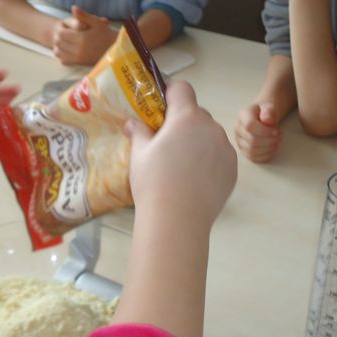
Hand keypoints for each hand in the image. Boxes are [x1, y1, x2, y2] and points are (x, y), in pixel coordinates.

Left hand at [51, 6, 116, 64]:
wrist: (113, 49)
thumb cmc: (105, 34)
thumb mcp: (95, 22)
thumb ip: (83, 15)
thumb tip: (73, 7)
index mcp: (82, 38)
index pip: (62, 34)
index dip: (60, 29)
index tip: (63, 26)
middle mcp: (79, 49)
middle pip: (59, 43)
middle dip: (58, 37)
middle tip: (62, 33)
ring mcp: (78, 58)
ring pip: (59, 52)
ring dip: (58, 46)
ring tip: (62, 41)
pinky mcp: (79, 64)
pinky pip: (64, 60)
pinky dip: (62, 55)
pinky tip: (66, 50)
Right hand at [127, 81, 236, 228]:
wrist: (177, 219)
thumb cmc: (153, 182)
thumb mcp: (139, 154)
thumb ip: (139, 133)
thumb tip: (132, 123)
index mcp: (186, 118)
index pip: (181, 89)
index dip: (169, 93)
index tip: (159, 106)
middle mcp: (210, 127)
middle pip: (196, 114)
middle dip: (181, 122)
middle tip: (165, 143)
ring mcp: (225, 148)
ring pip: (209, 135)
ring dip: (196, 142)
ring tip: (180, 166)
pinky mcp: (232, 169)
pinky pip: (218, 155)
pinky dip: (207, 161)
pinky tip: (193, 180)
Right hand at [234, 101, 282, 162]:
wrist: (262, 115)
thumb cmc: (266, 111)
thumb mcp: (269, 105)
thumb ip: (269, 110)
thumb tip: (267, 120)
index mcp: (242, 116)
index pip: (250, 126)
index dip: (265, 131)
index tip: (277, 131)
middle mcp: (237, 130)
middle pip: (251, 140)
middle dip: (269, 141)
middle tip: (280, 136)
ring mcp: (239, 141)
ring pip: (252, 151)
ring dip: (269, 148)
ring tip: (277, 141)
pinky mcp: (243, 150)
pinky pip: (253, 158)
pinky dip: (266, 155)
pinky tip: (273, 149)